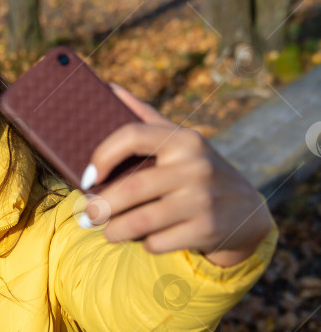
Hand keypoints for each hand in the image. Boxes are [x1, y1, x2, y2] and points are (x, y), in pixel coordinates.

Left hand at [79, 83, 273, 267]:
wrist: (245, 212)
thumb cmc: (195, 171)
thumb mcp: (178, 141)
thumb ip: (143, 116)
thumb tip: (108, 88)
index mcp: (183, 139)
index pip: (131, 136)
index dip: (102, 155)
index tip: (87, 177)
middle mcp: (195, 166)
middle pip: (131, 188)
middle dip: (100, 207)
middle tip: (85, 216)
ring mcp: (202, 199)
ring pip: (141, 221)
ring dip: (113, 230)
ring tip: (104, 231)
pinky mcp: (206, 229)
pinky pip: (158, 241)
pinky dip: (144, 243)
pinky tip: (142, 239)